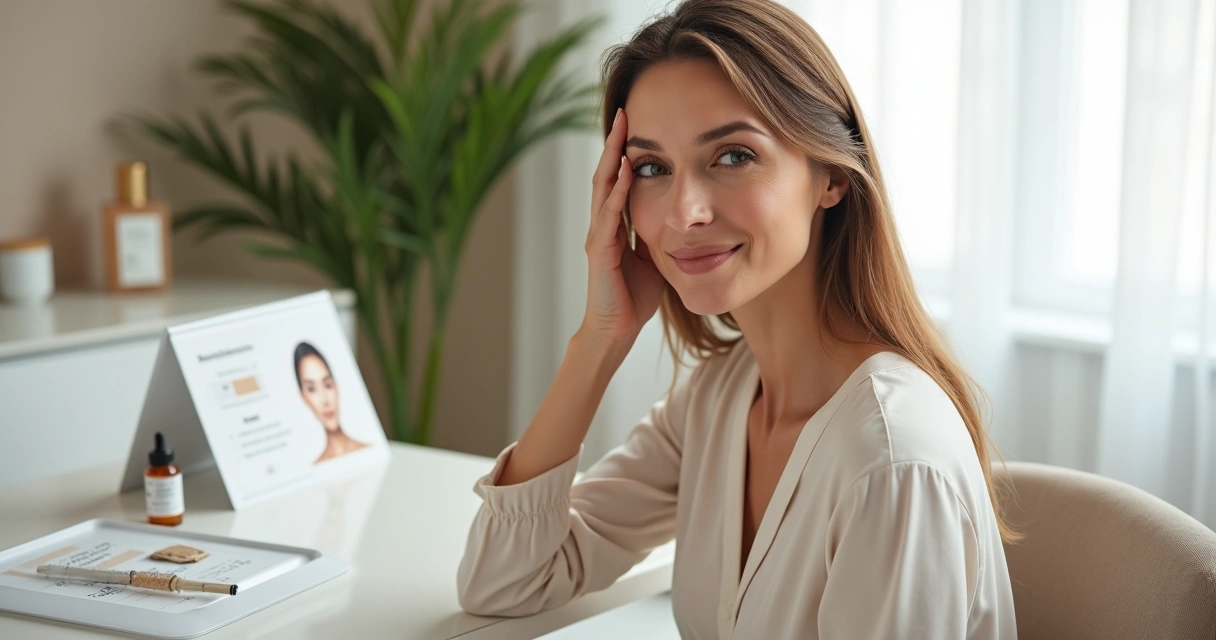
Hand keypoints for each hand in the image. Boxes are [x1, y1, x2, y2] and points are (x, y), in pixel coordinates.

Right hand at [579, 108, 665, 349]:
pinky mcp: (600, 253)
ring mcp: (599, 236)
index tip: (639, 119)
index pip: (622, 176)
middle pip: (608, 173)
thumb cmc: (636, 295)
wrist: (616, 330)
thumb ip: (664, 229)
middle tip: (624, 108)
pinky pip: (609, 217)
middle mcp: (603, 223)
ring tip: (620, 129)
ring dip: (612, 158)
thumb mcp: (657, 253)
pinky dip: (618, 193)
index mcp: (616, 222)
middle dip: (616, 142)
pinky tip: (627, 173)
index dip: (629, 148)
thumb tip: (687, 210)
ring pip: (603, 188)